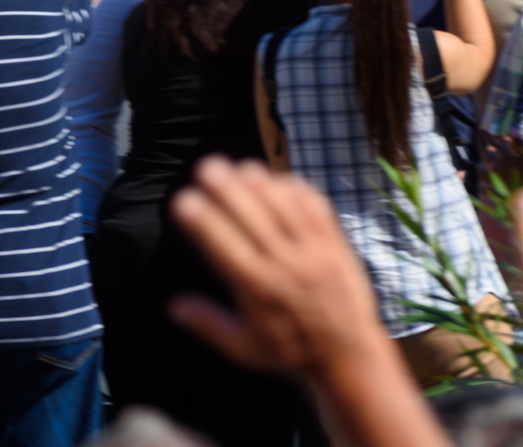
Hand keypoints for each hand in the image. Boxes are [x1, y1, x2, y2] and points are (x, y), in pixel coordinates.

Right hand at [168, 156, 387, 380]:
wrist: (349, 357)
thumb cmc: (291, 353)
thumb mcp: (244, 349)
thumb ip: (208, 324)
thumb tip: (173, 306)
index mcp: (257, 290)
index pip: (223, 246)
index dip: (202, 220)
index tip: (183, 200)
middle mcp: (285, 266)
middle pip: (252, 216)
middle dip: (227, 188)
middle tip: (207, 166)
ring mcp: (313, 252)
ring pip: (283, 206)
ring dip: (260, 182)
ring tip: (240, 167)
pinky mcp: (335, 246)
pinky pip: (317, 209)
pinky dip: (297, 190)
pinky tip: (280, 180)